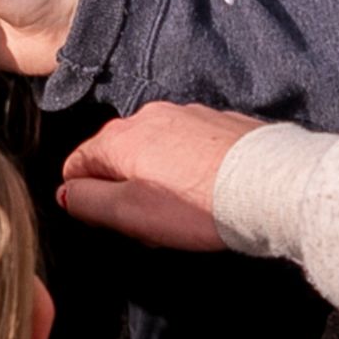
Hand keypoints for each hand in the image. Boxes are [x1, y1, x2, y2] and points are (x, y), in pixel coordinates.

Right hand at [56, 102, 271, 251]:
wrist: (271, 187)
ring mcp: (189, 114)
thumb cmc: (200, 206)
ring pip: (155, 148)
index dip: (87, 198)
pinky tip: (208, 190)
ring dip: (158, 176)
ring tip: (185, 210)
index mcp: (120, 138)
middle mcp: (150, 116)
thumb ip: (88, 202)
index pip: (78, 164)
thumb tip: (66, 193)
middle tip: (151, 224)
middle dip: (126, 188)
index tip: (112, 221)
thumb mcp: (130, 214)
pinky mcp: (222, 121)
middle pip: (118, 155)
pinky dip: (190, 165)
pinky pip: (190, 144)